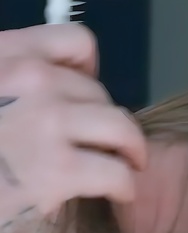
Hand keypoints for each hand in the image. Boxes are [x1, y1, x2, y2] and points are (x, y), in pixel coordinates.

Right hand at [0, 24, 145, 232]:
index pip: (75, 41)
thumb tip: (50, 90)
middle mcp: (31, 79)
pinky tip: (118, 191)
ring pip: (120, 126)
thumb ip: (7, 84)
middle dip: (99, 120)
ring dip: (129, 148)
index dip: (87, 70)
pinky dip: (124, 184)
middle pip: (98, 92)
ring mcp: (47, 122)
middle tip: (93, 144)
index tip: (82, 95)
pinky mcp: (59, 169)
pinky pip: (117, 171)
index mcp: (3, 55)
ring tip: (126, 162)